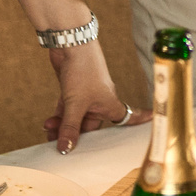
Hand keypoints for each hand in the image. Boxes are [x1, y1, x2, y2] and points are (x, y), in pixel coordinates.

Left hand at [44, 37, 145, 154]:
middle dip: (76, 135)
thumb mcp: (76, 104)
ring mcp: (86, 96)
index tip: (148, 127)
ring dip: (63, 126)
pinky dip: (58, 117)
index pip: (127, 119)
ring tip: (49, 131)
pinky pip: (66, 109)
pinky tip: (48, 123)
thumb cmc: (83, 71)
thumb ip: (69, 128)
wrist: (70, 45)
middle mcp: (100, 101)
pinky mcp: (72, 90)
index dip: (137, 123)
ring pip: (76, 118)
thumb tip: (65, 150)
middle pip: (91, 126)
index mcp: (110, 104)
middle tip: (62, 146)